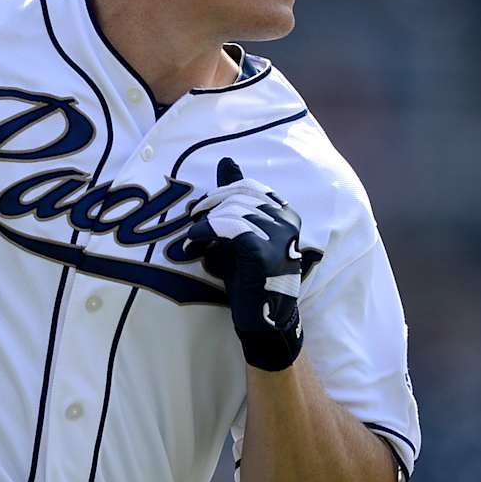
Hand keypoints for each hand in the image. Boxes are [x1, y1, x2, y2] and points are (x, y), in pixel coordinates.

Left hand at [179, 158, 307, 371]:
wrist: (263, 320)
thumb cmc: (250, 277)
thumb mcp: (242, 233)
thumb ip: (235, 200)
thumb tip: (226, 161)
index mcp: (287, 215)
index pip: (249, 187)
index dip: (221, 193)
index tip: (203, 210)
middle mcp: (287, 222)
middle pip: (238, 195)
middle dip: (210, 204)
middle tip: (193, 220)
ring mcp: (277, 237)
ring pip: (231, 210)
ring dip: (206, 221)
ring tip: (194, 236)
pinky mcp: (261, 253)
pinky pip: (227, 227)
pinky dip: (204, 231)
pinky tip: (193, 242)